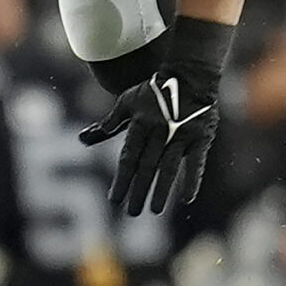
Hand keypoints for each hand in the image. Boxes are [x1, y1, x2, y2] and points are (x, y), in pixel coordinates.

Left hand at [77, 18, 232, 216]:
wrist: (190, 73)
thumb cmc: (154, 90)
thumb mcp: (128, 101)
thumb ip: (110, 122)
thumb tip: (84, 138)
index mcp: (140, 124)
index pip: (128, 158)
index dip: (121, 180)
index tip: (114, 200)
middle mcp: (160, 131)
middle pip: (146, 166)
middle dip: (138, 191)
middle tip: (132, 212)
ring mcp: (181, 134)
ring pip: (169, 167)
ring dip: (162, 190)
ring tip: (155, 210)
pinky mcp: (201, 137)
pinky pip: (196, 162)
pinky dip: (192, 180)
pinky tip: (186, 199)